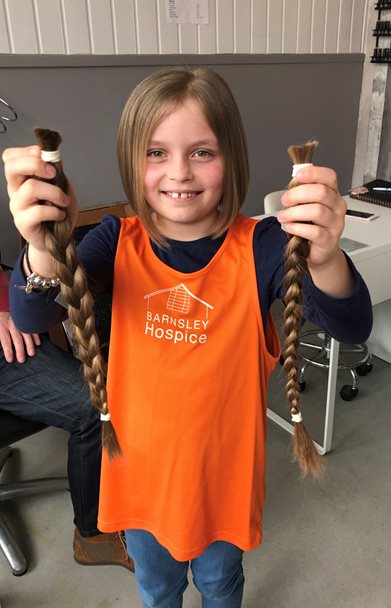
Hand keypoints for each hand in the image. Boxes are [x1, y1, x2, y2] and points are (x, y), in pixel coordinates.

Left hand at [0, 311, 40, 362]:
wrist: (3, 301)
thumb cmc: (0, 316)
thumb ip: (0, 335)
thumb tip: (1, 344)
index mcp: (2, 325)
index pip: (6, 340)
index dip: (8, 350)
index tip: (10, 359)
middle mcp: (12, 323)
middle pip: (17, 338)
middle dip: (20, 350)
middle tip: (22, 359)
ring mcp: (20, 320)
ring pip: (26, 334)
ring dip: (29, 344)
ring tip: (31, 353)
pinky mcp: (26, 318)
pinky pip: (32, 327)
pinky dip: (36, 335)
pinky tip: (37, 343)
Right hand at [2, 145, 78, 264]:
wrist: (59, 239)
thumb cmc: (58, 212)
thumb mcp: (61, 187)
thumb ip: (56, 172)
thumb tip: (54, 156)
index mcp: (22, 179)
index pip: (10, 158)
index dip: (25, 152)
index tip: (43, 154)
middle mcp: (15, 191)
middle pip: (12, 168)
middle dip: (35, 164)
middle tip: (53, 173)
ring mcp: (17, 207)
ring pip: (31, 188)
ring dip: (54, 192)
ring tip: (65, 201)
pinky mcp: (22, 223)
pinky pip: (38, 211)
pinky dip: (54, 211)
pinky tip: (60, 215)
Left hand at [276, 166, 345, 267]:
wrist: (319, 251)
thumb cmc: (312, 226)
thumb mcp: (307, 206)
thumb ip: (302, 193)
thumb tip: (293, 182)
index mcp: (332, 194)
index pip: (329, 177)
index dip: (314, 173)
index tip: (298, 176)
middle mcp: (337, 207)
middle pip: (322, 192)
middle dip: (298, 194)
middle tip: (285, 201)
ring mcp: (335, 224)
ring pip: (317, 211)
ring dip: (295, 212)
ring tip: (283, 217)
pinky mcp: (329, 240)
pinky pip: (314, 231)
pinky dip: (298, 228)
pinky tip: (289, 227)